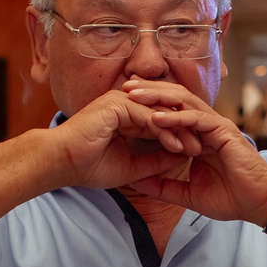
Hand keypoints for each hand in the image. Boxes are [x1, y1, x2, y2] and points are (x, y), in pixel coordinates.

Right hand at [45, 86, 228, 196]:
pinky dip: (165, 132)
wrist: (61, 164)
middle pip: (164, 112)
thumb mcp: (131, 166)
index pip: (160, 120)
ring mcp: (121, 100)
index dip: (180, 135)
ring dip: (179, 131)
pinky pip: (149, 117)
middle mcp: (125, 102)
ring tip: (196, 148)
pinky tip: (178, 147)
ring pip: (160, 113)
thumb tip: (179, 158)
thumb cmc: (88, 166)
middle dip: (186, 131)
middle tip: (205, 148)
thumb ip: (154, 160)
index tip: (197, 153)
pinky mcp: (117, 104)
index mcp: (127, 113)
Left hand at [113, 80, 266, 224]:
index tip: (123, 102)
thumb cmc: (231, 198)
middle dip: (150, 91)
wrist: (259, 204)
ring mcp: (216, 126)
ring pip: (184, 102)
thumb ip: (163, 186)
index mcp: (199, 135)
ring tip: (134, 94)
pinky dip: (175, 118)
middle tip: (125, 86)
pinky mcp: (224, 132)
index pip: (171, 111)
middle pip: (175, 99)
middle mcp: (207, 125)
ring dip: (158, 97)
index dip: (148, 105)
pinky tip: (156, 117)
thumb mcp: (188, 194)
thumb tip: (136, 183)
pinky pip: (196, 119)